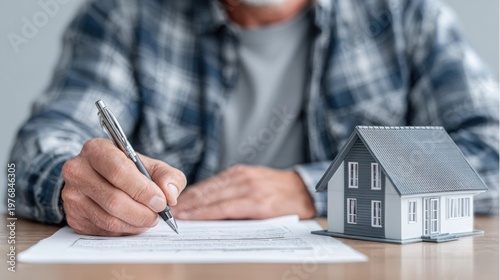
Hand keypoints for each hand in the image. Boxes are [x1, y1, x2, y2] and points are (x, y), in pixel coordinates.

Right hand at [61, 138, 186, 235]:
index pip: (118, 171)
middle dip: (142, 212)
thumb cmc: (129, 171)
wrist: (99, 178)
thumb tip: (170, 195)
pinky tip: (133, 223)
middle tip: (157, 215)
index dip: (143, 190)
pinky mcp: (73, 217)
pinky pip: (103, 231)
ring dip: (135, 224)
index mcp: (97, 149)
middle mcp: (78, 171)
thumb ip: (168, 176)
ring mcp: (72, 196)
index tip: (161, 201)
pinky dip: (124, 231)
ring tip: (149, 219)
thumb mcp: (151, 166)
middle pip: (114, 199)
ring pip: (109, 219)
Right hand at [171, 165, 314, 219]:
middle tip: (173, 211)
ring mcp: (246, 175)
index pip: (222, 208)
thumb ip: (243, 222)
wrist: (303, 189)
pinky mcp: (243, 169)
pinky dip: (204, 186)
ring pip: (213, 185)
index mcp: (259, 202)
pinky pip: (219, 178)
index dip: (200, 214)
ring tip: (177, 204)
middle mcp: (251, 185)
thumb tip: (217, 225)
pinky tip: (194, 193)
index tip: (184, 218)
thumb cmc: (289, 209)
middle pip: (213, 195)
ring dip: (193, 195)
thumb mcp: (269, 222)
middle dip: (190, 204)